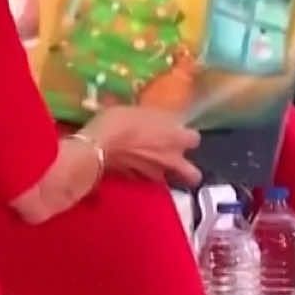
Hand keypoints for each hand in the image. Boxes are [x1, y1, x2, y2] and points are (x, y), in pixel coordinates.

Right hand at [85, 106, 202, 186]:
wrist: (99, 145)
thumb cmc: (121, 120)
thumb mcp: (141, 111)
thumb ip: (155, 120)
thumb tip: (156, 121)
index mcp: (177, 138)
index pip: (195, 139)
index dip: (186, 137)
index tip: (176, 133)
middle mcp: (172, 160)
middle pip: (193, 175)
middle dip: (188, 171)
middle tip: (175, 162)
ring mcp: (156, 175)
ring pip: (169, 182)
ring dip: (163, 175)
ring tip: (151, 167)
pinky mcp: (138, 184)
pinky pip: (146, 183)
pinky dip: (142, 178)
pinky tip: (132, 170)